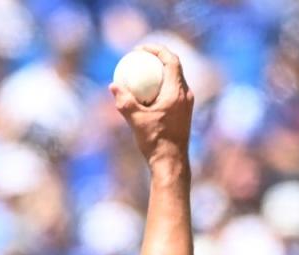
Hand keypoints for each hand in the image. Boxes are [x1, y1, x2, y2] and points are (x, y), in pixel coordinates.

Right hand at [110, 45, 193, 168]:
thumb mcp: (136, 120)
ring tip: (142, 72)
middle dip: (157, 58)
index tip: (141, 49)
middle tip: (140, 57)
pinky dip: (160, 86)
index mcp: (177, 92)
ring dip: (159, 72)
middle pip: (174, 67)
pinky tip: (146, 94)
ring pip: (174, 79)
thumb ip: (125, 102)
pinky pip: (172, 91)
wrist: (171, 161)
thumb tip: (113, 86)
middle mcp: (185, 94)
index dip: (157, 50)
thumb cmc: (155, 141)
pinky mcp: (183, 111)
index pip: (171, 61)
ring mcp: (186, 103)